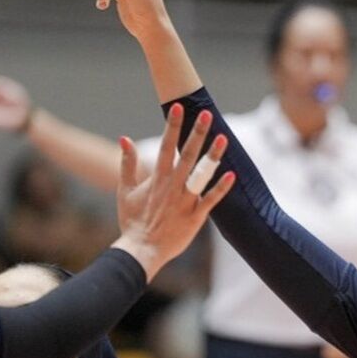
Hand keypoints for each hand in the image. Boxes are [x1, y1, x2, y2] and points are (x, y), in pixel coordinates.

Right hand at [112, 103, 234, 278]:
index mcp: (157, 177)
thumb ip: (127, 163)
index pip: (165, 145)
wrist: (140, 250)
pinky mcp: (196, 216)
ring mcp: (185, 200)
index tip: (178, 106)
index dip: (172, 125)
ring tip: (224, 137)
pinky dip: (221, 188)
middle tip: (207, 114)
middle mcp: (173, 185)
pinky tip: (232, 174)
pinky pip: (211, 200)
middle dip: (197, 132)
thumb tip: (124, 137)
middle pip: (187, 154)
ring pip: (201, 174)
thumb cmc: (132, 221)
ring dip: (212, 155)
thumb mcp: (124, 190)